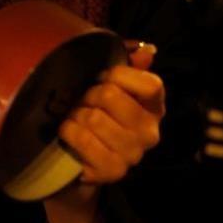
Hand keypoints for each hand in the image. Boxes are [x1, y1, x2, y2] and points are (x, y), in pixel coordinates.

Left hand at [58, 45, 164, 185]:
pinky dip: (68, 131)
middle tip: (85, 103)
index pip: (149, 84)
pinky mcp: (111, 171)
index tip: (103, 79)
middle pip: (110, 95)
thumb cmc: (99, 114)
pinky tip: (71, 134)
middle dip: (89, 95)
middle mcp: (150, 132)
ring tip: (78, 120)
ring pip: (93, 117)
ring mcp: (132, 154)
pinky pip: (81, 138)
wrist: (82, 159)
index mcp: (154, 107)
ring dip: (76, 115)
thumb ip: (128, 66)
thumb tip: (145, 51)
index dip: (118, 76)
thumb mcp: (112, 87)